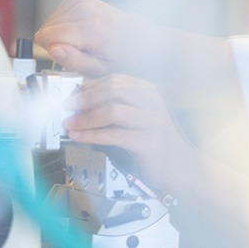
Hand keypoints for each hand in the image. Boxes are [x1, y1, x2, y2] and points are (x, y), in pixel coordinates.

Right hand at [34, 0, 146, 77]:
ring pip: (49, 21)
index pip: (46, 36)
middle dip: (57, 41)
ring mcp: (81, 0)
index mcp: (90, 28)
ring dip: (61, 32)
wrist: (132, 36)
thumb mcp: (96, 68)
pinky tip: (80, 28)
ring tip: (82, 38)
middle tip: (79, 47)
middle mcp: (85, 9)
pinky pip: (56, 13)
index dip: (52, 49)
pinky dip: (65, 23)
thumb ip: (72, 61)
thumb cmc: (116, 55)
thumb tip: (53, 49)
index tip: (68, 54)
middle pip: (46, 28)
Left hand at [63, 74, 197, 192]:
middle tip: (67, 107)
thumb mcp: (136, 118)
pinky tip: (80, 137)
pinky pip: (114, 135)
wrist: (181, 168)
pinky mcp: (149, 142)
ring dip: (85, 118)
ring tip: (70, 124)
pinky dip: (92, 135)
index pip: (114, 80)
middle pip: (112, 89)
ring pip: (112, 110)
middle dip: (84, 98)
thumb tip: (81, 98)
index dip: (89, 87)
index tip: (72, 95)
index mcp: (148, 91)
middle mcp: (152, 102)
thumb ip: (114, 106)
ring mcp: (153, 121)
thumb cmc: (155, 142)